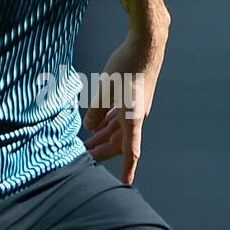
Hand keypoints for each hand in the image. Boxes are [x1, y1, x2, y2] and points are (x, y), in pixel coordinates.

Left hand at [82, 38, 158, 183]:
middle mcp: (137, 117)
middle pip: (119, 142)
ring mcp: (136, 108)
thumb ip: (95, 111)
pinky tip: (95, 126)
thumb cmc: (126, 65)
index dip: (127, 169)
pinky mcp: (134, 98)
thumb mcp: (104, 89)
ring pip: (118, 130)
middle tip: (82, 158)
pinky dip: (107, 124)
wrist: (147, 45)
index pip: (131, 151)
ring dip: (102, 137)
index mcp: (133, 118)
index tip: (125, 184)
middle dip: (101, 151)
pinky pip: (119, 118)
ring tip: (85, 145)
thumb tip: (89, 128)